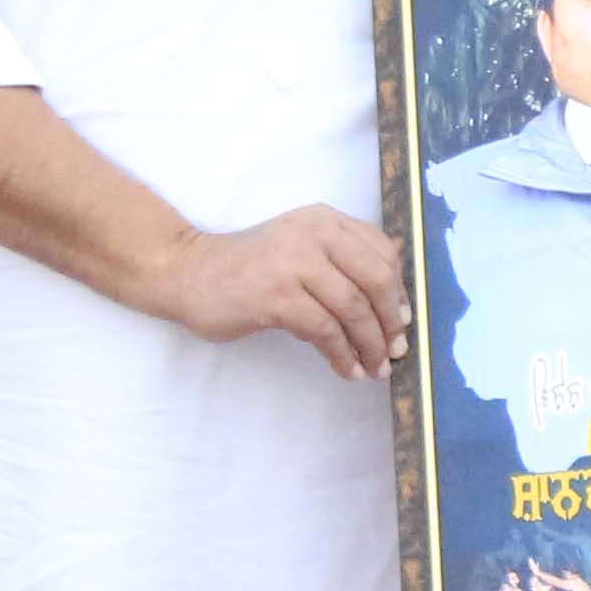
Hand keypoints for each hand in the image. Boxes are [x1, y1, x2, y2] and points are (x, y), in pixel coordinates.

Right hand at [134, 205, 402, 381]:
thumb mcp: (298, 248)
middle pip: (376, 279)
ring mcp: (293, 263)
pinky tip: (345, 369)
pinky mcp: (276, 295)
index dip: (399, 290)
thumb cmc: (249, 268)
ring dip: (370, 345)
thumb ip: (338, 263)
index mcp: (324, 221)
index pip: (382, 252)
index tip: (402, 320)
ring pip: (353, 308)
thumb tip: (391, 308)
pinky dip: (341, 355)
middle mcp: (313, 234)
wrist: (188, 272)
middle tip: (396, 350)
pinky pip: (325, 331)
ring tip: (373, 368)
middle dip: (391, 321)